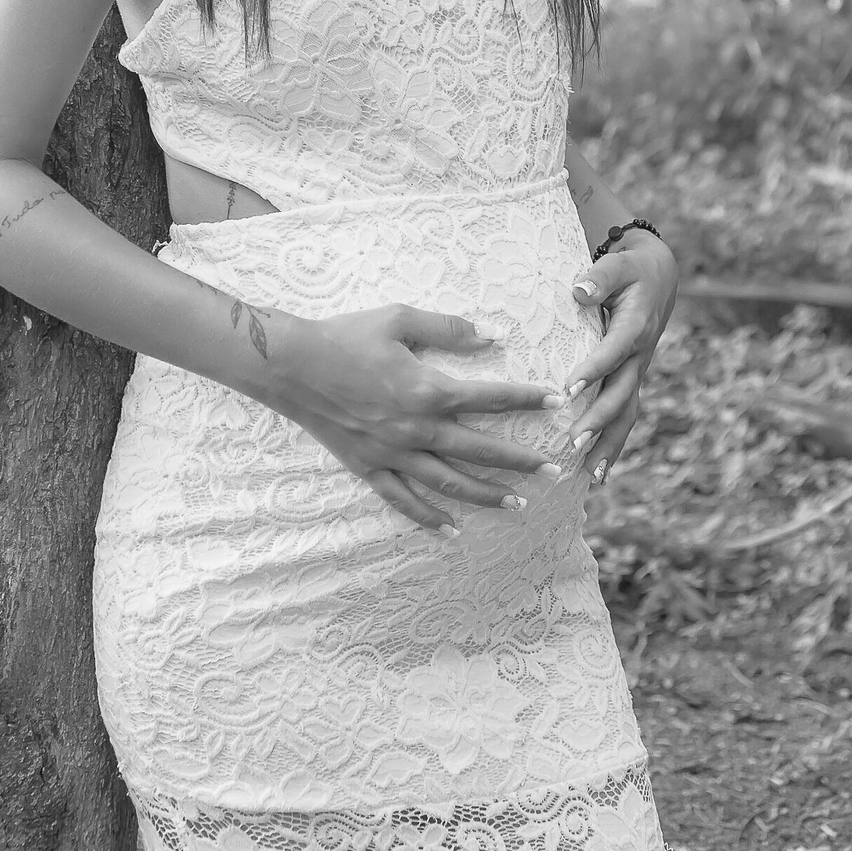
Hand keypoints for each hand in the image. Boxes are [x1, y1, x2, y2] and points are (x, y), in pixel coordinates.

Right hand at [269, 304, 565, 532]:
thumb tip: (494, 335)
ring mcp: (393, 454)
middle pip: (480, 449)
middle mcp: (417, 429)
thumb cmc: (347, 336)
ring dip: (487, 494)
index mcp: (428, 390)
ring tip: (519, 504)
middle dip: (521, 459)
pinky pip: (404, 501)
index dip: (527, 398)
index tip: (559, 401)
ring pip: (450, 483)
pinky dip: (429, 518)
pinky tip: (451, 532)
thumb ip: (449, 328)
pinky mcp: (370, 468)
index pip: (491, 398)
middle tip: (553, 469)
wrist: (292, 365)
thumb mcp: (399, 318)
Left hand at [565, 236, 678, 483]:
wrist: (659, 278)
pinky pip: (625, 415)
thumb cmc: (631, 270)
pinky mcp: (631, 380)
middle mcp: (639, 355)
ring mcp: (637, 371)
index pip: (612, 352)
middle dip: (598, 420)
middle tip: (572, 443)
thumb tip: (580, 290)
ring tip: (590, 475)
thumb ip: (599, 277)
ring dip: (609, 444)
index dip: (593, 371)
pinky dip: (613, 444)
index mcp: (634, 327)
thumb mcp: (618, 265)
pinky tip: (598, 473)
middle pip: (621, 393)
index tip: (568, 390)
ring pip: (626, 413)